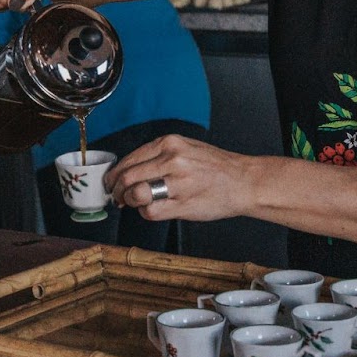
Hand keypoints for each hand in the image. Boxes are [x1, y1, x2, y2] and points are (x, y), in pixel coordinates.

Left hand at [106, 134, 257, 222]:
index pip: (129, 159)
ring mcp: (177, 183)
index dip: (116, 174)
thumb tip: (130, 169)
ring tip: (135, 203)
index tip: (112, 182)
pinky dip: (146, 213)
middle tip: (117, 197)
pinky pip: (150, 212)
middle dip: (117, 190)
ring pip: (136, 194)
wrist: (244, 181)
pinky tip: (154, 209)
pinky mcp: (182, 204)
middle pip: (127, 177)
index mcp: (170, 143)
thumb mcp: (186, 147)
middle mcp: (172, 160)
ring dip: (130, 202)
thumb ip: (159, 155)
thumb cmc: (216, 167)